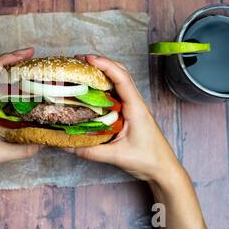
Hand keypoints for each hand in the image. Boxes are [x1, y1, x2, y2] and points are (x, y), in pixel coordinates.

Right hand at [71, 55, 182, 182]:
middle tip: (79, 61)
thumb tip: (65, 145)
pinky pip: (116, 93)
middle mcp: (135, 103)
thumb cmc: (147, 160)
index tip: (87, 59)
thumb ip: (89, 151)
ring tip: (82, 70)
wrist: (163, 169)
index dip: (105, 65)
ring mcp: (132, 106)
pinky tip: (90, 89)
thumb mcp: (116, 156)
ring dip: (102, 72)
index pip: (121, 78)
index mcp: (135, 107)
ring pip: (118, 81)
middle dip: (101, 63)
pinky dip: (103, 86)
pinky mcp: (129, 112)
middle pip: (120, 73)